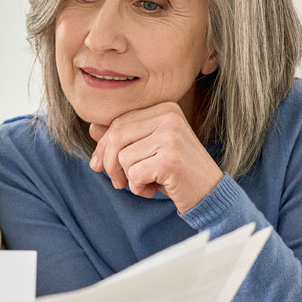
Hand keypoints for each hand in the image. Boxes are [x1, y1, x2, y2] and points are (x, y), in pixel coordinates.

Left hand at [89, 102, 222, 213]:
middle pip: (117, 137)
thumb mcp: (149, 150)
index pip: (119, 122)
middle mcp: (169, 117)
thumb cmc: (176, 171)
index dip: (103, 147)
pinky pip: (134, 174)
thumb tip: (93, 128)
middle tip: (118, 182)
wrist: (209, 192)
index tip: (99, 166)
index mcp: (164, 109)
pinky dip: (139, 188)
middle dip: (110, 163)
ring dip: (129, 178)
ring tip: (148, 183)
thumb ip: (124, 138)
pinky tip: (155, 188)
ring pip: (123, 158)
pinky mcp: (170, 159)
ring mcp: (171, 136)